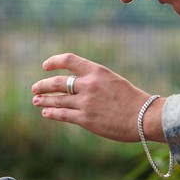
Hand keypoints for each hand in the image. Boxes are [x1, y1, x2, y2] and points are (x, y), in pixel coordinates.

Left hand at [31, 53, 158, 142]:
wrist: (144, 117)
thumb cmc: (134, 101)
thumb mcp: (114, 82)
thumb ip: (96, 82)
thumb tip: (80, 88)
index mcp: (97, 71)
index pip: (69, 60)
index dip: (54, 62)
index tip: (45, 66)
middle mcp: (88, 85)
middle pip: (58, 82)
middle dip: (43, 86)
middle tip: (35, 89)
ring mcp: (86, 103)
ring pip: (58, 100)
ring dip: (44, 100)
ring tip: (36, 101)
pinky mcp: (86, 119)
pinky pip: (63, 115)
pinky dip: (52, 113)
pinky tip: (46, 113)